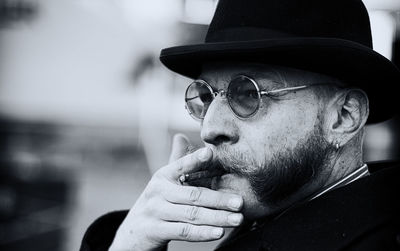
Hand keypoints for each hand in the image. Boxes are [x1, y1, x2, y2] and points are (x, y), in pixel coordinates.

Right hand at [109, 134, 243, 250]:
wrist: (133, 233)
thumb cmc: (157, 203)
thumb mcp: (165, 182)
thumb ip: (177, 161)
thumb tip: (181, 136)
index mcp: (163, 176)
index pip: (181, 165)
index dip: (195, 160)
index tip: (211, 153)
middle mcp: (157, 191)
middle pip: (193, 195)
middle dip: (219, 199)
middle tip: (239, 202)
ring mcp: (155, 211)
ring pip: (191, 214)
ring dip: (216, 217)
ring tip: (236, 219)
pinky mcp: (154, 230)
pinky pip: (183, 231)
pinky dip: (202, 233)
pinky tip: (218, 232)